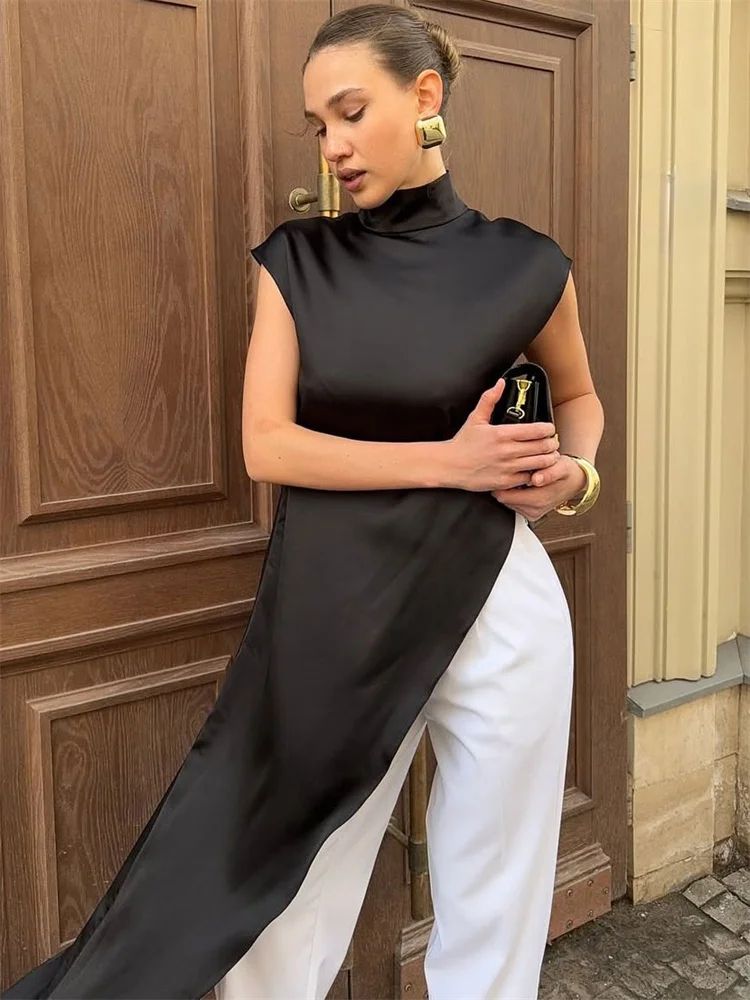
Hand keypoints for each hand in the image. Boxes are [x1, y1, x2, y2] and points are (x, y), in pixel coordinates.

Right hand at [446, 377, 559, 491]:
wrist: (449, 466)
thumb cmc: (463, 443)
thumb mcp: (475, 418)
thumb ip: (490, 399)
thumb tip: (501, 383)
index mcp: (502, 433)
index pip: (537, 430)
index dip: (548, 429)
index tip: (549, 429)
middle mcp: (507, 451)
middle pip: (543, 447)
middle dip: (551, 444)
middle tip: (551, 443)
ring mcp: (507, 468)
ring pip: (540, 463)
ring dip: (547, 459)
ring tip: (548, 456)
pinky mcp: (505, 482)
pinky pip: (529, 478)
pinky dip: (535, 474)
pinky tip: (534, 469)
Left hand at [491, 454, 586, 522]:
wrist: (574, 481)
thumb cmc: (566, 471)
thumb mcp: (561, 466)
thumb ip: (550, 473)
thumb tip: (537, 479)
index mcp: (539, 500)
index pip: (505, 495)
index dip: (502, 480)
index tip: (503, 469)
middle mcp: (534, 510)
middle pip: (504, 498)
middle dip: (504, 484)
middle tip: (510, 469)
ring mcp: (531, 513)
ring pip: (507, 501)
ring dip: (509, 488)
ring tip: (519, 475)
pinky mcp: (529, 513)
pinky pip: (513, 503)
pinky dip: (514, 492)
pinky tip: (522, 483)